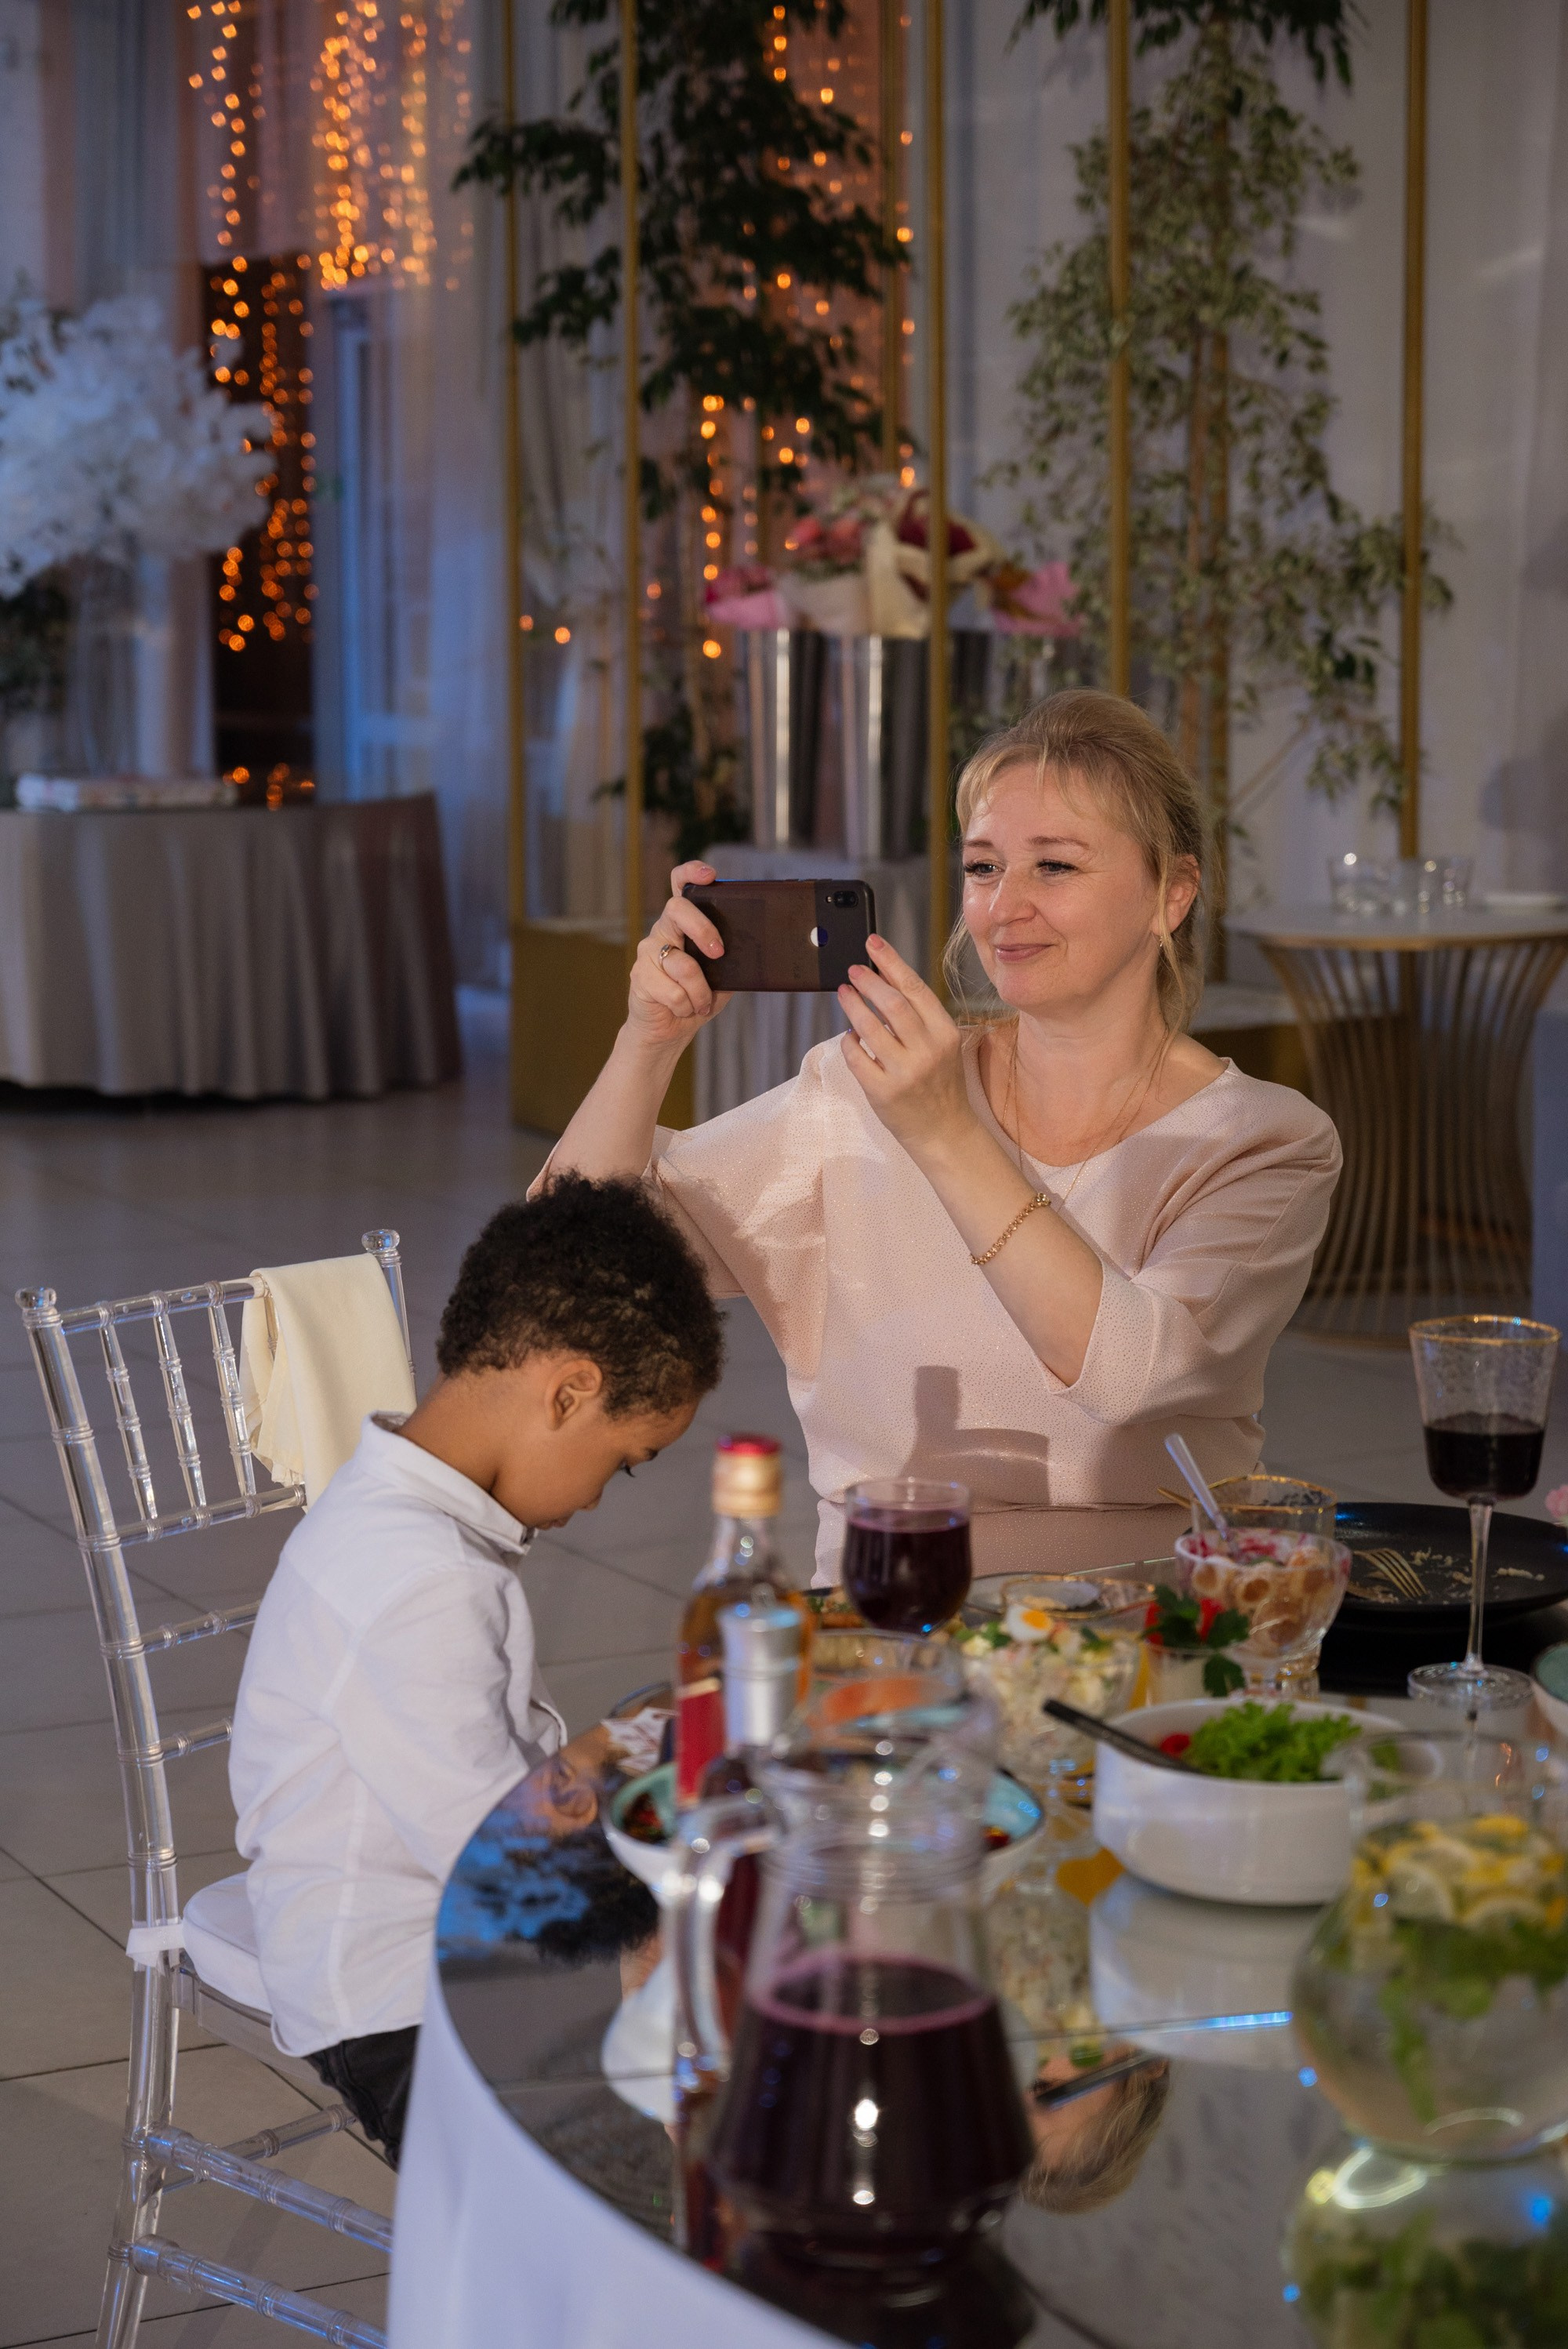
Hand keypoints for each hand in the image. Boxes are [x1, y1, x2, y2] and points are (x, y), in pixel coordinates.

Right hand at [625, 861, 732, 1050]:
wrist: (667, 1030)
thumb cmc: (696, 997)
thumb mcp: (723, 976)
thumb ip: (732, 958)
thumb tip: (757, 949)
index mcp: (683, 924)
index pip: (680, 885)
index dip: (691, 873)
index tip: (710, 875)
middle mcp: (663, 931)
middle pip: (677, 909)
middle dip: (703, 930)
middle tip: (719, 953)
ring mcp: (648, 952)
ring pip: (681, 964)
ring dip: (700, 991)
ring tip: (701, 1003)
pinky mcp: (639, 976)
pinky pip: (672, 992)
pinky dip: (686, 1005)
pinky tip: (683, 1009)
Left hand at [837, 936, 974, 1157]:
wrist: (945, 1131)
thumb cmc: (939, 1082)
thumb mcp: (940, 1044)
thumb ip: (917, 1015)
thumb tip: (883, 976)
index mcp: (945, 1033)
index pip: (915, 988)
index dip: (891, 962)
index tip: (872, 944)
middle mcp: (928, 1051)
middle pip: (892, 1004)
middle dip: (868, 981)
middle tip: (852, 971)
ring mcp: (905, 1073)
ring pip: (870, 1028)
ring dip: (853, 1006)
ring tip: (844, 993)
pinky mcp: (883, 1093)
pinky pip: (857, 1058)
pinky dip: (849, 1042)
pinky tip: (849, 1035)